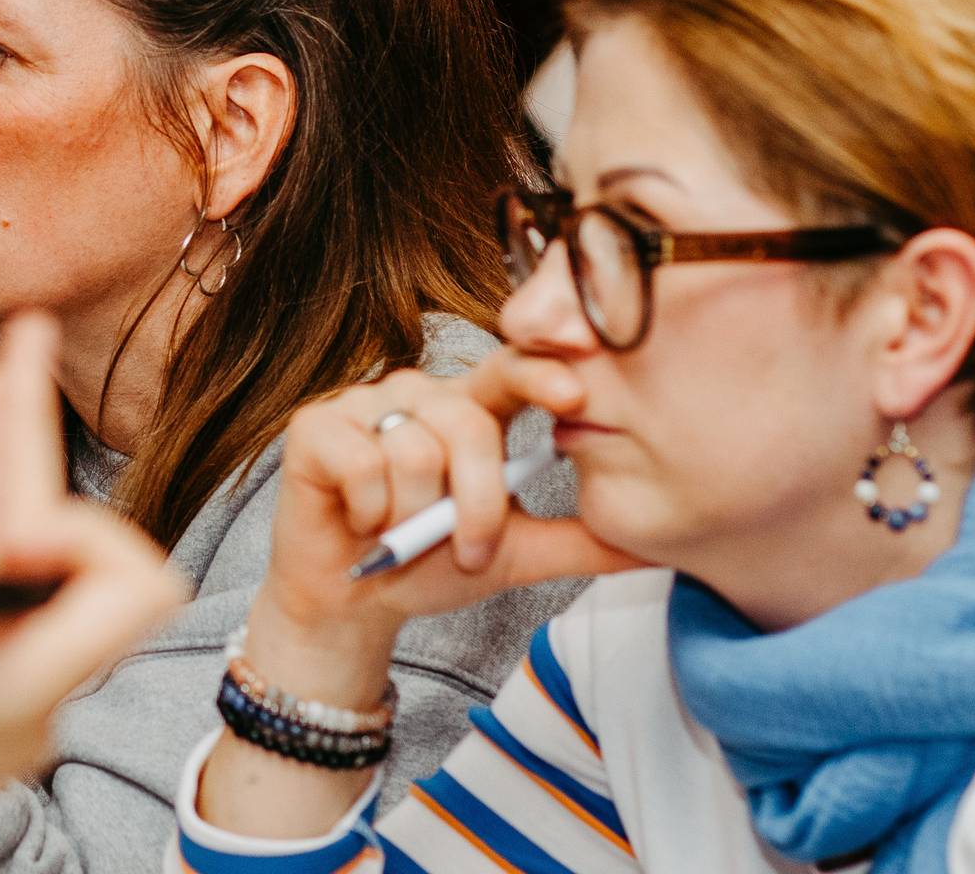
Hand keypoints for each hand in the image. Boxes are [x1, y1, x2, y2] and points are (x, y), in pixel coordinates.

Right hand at [0, 315, 185, 873]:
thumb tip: (0, 479)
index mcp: (20, 678)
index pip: (123, 575)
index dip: (76, 517)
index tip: (7, 483)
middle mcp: (29, 681)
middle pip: (69, 544)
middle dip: (40, 440)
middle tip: (19, 338)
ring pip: (24, 557)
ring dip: (3, 467)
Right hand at [247, 351, 641, 701]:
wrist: (352, 604)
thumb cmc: (429, 566)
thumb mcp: (516, 554)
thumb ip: (581, 540)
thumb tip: (659, 543)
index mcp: (471, 411)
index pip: (512, 370)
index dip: (540, 372)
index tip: (574, 393)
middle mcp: (420, 396)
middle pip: (469, 426)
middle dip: (475, 506)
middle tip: (465, 552)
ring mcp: (364, 405)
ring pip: (416, 452)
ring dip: (414, 518)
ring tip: (400, 534)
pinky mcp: (315, 428)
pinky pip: (363, 464)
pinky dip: (370, 511)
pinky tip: (360, 520)